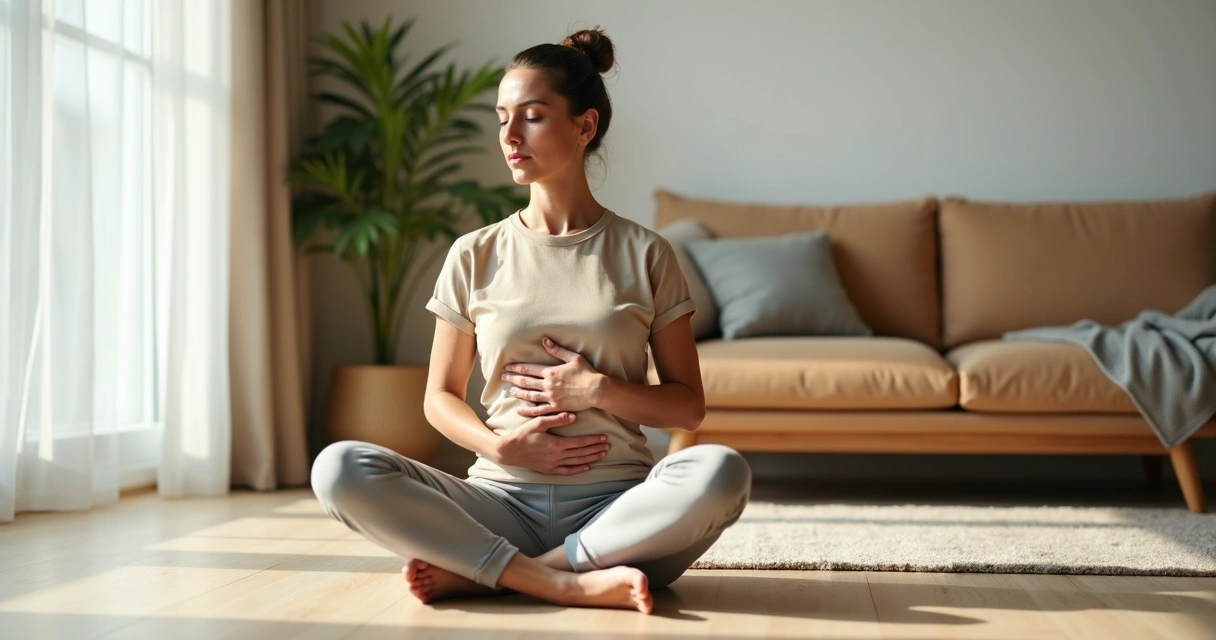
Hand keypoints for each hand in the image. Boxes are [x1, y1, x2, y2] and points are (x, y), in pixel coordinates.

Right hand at [492, 412, 611, 474]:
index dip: (593, 440)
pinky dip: (578, 469)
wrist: (509, 451)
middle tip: (608, 446)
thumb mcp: (538, 422)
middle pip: (582, 452)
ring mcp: (553, 464)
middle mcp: (557, 456)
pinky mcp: (549, 470)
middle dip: (596, 449)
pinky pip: (567, 471)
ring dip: (591, 458)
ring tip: (602, 455)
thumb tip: (574, 416)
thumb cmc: (523, 434)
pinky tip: (587, 467)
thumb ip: (557, 418)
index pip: (580, 442)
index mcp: (556, 443)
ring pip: (577, 462)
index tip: (604, 437)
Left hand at [502, 337, 603, 415]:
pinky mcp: (556, 407)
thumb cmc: (587, 372)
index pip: (528, 369)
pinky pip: (539, 411)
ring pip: (530, 395)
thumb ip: (557, 350)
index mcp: (551, 372)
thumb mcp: (573, 357)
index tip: (507, 367)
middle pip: (526, 381)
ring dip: (519, 392)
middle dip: (512, 379)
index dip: (516, 368)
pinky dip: (528, 411)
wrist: (596, 390)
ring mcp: (551, 397)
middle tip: (502, 377)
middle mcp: (548, 385)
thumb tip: (545, 341)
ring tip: (510, 391)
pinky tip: (519, 410)